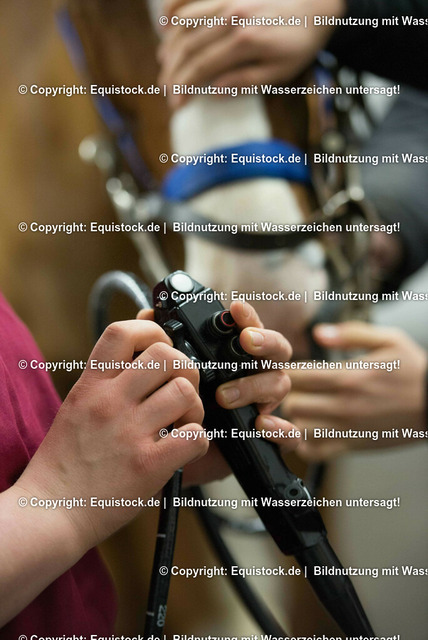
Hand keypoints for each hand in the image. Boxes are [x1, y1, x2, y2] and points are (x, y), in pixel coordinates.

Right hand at [15, 320, 207, 552]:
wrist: (51, 511)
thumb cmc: (66, 461)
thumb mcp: (77, 407)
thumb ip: (107, 381)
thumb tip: (143, 357)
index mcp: (91, 385)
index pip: (123, 332)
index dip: (151, 330)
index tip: (161, 345)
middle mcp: (110, 403)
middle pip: (166, 356)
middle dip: (185, 368)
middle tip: (180, 387)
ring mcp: (130, 433)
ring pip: (185, 392)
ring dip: (194, 407)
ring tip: (182, 422)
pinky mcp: (148, 465)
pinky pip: (195, 436)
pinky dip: (198, 440)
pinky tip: (183, 447)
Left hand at [139, 302, 297, 484]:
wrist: (171, 458)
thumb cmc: (173, 410)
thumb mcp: (165, 378)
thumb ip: (158, 345)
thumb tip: (147, 315)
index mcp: (233, 357)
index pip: (248, 328)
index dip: (247, 316)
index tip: (235, 308)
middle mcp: (255, 375)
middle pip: (277, 350)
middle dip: (265, 341)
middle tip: (246, 341)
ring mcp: (265, 405)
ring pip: (280, 384)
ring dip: (255, 385)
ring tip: (224, 395)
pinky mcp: (267, 437)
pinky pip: (289, 433)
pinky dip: (280, 428)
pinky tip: (260, 425)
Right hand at [159, 0, 344, 107]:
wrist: (317, 4)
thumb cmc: (299, 42)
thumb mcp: (280, 73)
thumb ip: (245, 83)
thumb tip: (212, 93)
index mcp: (245, 41)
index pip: (202, 68)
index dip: (185, 87)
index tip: (176, 104)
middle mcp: (232, 16)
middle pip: (188, 47)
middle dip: (173, 72)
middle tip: (166, 90)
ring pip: (184, 22)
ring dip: (169, 45)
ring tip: (164, 65)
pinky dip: (173, 9)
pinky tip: (165, 25)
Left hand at [282, 322, 427, 460]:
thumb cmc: (415, 372)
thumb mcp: (389, 340)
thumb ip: (350, 334)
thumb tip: (319, 332)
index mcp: (348, 377)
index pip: (296, 375)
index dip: (284, 370)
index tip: (285, 368)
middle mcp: (343, 405)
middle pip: (291, 403)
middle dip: (284, 394)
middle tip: (288, 389)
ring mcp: (347, 429)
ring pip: (298, 428)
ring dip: (291, 418)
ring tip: (296, 408)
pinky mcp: (352, 446)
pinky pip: (315, 452)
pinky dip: (304, 443)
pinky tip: (307, 429)